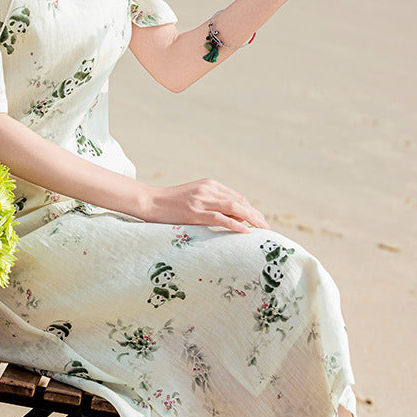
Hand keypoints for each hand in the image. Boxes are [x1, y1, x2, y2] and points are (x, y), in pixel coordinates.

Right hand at [139, 179, 267, 232]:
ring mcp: (201, 200)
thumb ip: (210, 204)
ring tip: (261, 229)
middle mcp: (208, 189)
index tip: (260, 220)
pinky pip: (220, 218)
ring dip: (251, 218)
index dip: (251, 209)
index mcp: (209, 184)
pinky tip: (245, 231)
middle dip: (255, 214)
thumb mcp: (193, 199)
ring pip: (234, 207)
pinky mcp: (195, 212)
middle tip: (266, 227)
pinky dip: (235, 224)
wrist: (150, 202)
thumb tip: (230, 218)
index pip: (236, 196)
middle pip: (239, 201)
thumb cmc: (170, 205)